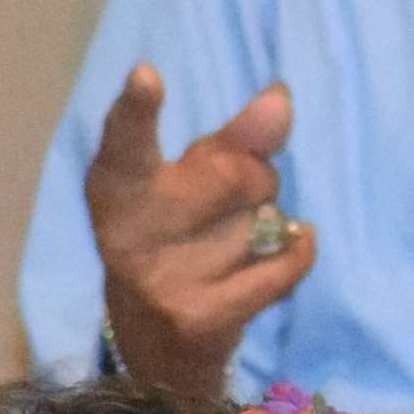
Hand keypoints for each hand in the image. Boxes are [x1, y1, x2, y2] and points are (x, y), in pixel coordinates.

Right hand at [79, 66, 313, 410]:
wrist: (158, 336)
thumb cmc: (178, 228)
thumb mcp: (193, 175)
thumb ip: (236, 136)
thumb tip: (280, 99)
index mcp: (117, 183)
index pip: (126, 140)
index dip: (137, 110)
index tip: (147, 77)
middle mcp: (130, 231)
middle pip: (235, 175)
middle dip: (252, 178)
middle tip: (229, 198)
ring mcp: (164, 278)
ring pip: (263, 222)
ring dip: (268, 225)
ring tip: (234, 241)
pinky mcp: (201, 318)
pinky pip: (279, 268)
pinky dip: (295, 251)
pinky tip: (288, 246)